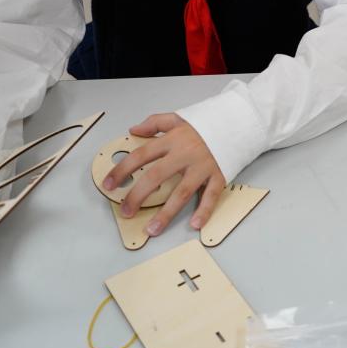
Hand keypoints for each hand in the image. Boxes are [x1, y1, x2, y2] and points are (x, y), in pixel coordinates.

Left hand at [102, 114, 224, 236]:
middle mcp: (185, 154)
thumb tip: (134, 131)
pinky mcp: (219, 175)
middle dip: (138, 195)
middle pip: (157, 176)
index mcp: (173, 140)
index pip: (141, 155)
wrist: (238, 121)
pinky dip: (204, 211)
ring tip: (152, 229)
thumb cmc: (206, 123)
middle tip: (126, 211)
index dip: (122, 170)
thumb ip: (155, 122)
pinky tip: (194, 224)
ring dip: (166, 213)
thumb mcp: (179, 118)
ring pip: (182, 192)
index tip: (109, 184)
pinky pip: (210, 196)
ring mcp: (203, 166)